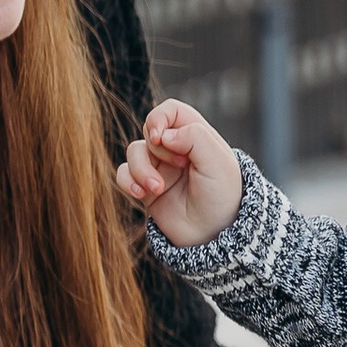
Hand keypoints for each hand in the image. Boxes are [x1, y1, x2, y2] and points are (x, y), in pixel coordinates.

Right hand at [116, 97, 243, 247]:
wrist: (215, 235)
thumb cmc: (223, 197)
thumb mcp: (218, 163)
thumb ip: (194, 138)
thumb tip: (163, 135)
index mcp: (196, 136)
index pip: (170, 111)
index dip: (159, 118)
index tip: (160, 138)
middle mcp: (176, 149)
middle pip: (148, 131)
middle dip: (156, 150)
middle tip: (180, 167)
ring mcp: (159, 168)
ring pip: (133, 152)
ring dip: (140, 169)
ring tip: (156, 189)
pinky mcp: (146, 188)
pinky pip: (123, 175)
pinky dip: (127, 181)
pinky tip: (140, 194)